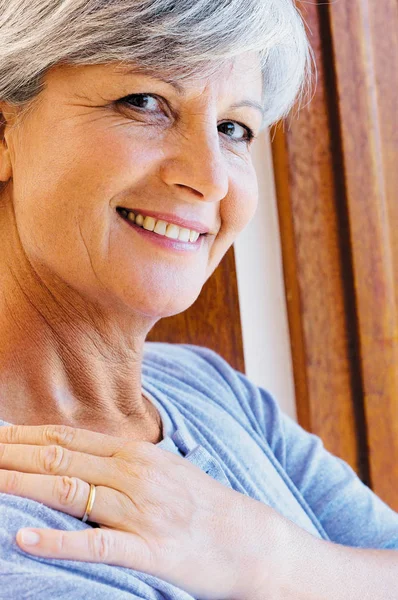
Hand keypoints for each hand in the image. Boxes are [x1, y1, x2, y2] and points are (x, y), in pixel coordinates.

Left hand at [0, 424, 275, 599]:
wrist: (249, 539)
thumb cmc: (201, 505)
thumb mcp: (161, 470)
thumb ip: (119, 462)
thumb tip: (77, 457)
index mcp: (135, 452)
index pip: (67, 436)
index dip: (24, 434)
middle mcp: (134, 473)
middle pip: (60, 457)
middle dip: (12, 454)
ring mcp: (140, 510)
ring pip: (69, 491)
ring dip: (21, 486)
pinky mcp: (149, 549)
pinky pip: (96, 544)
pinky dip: (57, 540)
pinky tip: (22, 539)